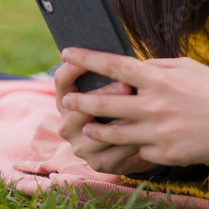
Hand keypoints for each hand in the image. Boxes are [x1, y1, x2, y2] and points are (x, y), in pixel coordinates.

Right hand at [54, 57, 158, 174]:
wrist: (134, 140)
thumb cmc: (124, 102)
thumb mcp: (113, 85)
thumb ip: (111, 70)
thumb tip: (117, 45)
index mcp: (66, 100)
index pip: (62, 79)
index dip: (76, 65)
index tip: (95, 54)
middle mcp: (67, 124)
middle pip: (77, 106)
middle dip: (103, 94)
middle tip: (127, 85)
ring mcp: (80, 146)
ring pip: (95, 132)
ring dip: (118, 121)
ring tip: (140, 111)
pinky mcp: (98, 164)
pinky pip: (112, 153)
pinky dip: (129, 142)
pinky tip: (145, 132)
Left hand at [58, 47, 208, 167]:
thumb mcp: (185, 67)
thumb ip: (155, 67)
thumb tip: (129, 69)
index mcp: (160, 78)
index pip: (116, 66)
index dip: (88, 58)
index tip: (67, 52)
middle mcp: (156, 105)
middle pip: (105, 103)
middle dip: (81, 101)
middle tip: (66, 100)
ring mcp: (159, 132)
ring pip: (114, 133)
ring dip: (95, 129)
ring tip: (85, 127)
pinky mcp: (165, 154)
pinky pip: (136, 150)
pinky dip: (126, 146)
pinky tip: (118, 143)